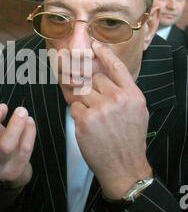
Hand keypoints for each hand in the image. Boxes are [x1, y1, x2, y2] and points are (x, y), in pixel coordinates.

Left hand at [70, 42, 152, 199]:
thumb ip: (125, 92)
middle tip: (99, 107)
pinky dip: (78, 114)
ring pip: (82, 92)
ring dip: (85, 102)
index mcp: (132, 95)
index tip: (95, 44)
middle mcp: (117, 99)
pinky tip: (88, 126)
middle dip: (93, 90)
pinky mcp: (85, 120)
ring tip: (95, 119)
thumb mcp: (137, 112)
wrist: (124, 167)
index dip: (104, 53)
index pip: (116, 67)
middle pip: (94, 79)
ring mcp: (100, 109)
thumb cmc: (130, 139)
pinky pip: (74, 106)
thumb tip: (107, 78)